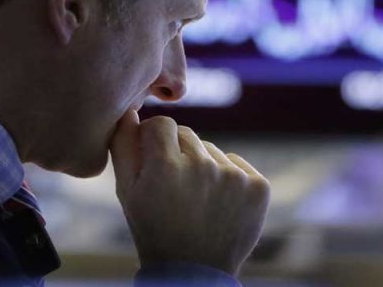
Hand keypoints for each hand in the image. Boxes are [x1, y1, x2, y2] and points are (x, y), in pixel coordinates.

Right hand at [109, 109, 269, 276]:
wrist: (194, 272)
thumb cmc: (154, 230)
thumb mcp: (128, 193)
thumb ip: (124, 147)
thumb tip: (129, 112)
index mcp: (166, 167)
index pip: (161, 125)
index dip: (155, 140)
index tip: (154, 159)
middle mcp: (202, 166)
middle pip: (187, 135)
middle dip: (177, 153)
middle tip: (174, 187)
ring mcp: (233, 176)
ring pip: (211, 151)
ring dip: (203, 166)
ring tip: (196, 200)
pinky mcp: (258, 186)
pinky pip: (236, 163)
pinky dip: (228, 178)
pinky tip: (218, 202)